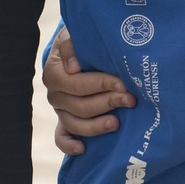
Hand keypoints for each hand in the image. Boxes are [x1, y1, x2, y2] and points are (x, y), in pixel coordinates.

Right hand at [43, 27, 133, 154]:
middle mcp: (55, 94)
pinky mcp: (65, 121)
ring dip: (96, 126)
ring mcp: (60, 110)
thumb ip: (71, 44)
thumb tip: (74, 67)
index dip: (101, 84)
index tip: (123, 83)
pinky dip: (69, 146)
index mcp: (54, 73)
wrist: (79, 48)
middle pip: (80, 106)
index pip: (77, 84)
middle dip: (107, 102)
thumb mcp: (74, 34)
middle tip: (130, 99)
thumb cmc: (81, 40)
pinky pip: (62, 138)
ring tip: (117, 123)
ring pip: (75, 124)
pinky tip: (83, 149)